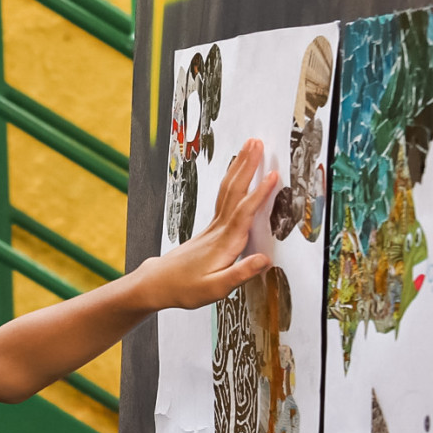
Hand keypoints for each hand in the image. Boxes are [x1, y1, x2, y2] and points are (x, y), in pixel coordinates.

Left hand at [147, 138, 280, 308]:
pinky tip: (237, 172)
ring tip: (250, 146)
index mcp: (225, 243)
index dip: (259, 194)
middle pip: (234, 191)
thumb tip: (265, 260)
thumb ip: (240, 275)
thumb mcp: (214, 290)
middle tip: (258, 142)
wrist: (159, 283)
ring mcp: (214, 226)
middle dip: (247, 166)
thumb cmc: (185, 288)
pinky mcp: (211, 227)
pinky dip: (233, 180)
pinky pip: (225, 197)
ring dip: (239, 167)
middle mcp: (219, 229)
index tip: (273, 175)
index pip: (244, 213)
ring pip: (228, 190)